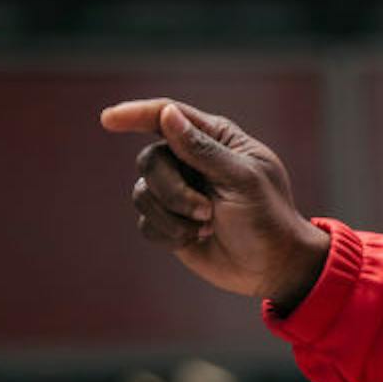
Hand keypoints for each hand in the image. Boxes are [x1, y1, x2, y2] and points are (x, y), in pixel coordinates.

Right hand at [100, 99, 330, 306]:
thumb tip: (168, 114)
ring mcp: (179, 191)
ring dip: (173, 216)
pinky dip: (169, 233)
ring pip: (143, 192)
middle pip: (151, 160)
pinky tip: (196, 239)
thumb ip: (203, 150)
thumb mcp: (243, 180)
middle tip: (206, 212)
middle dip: (172, 190)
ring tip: (207, 226)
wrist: (274, 267)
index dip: (135, 114)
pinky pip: (146, 222)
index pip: (168, 116)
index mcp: (216, 140)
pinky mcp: (170, 221)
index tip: (108, 120)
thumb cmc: (268, 218)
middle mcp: (192, 160)